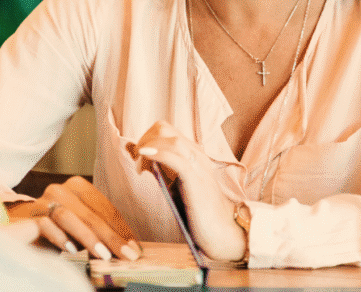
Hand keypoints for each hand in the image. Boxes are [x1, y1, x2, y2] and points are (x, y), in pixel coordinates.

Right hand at [6, 176, 141, 261]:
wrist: (23, 228)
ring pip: (69, 217)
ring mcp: (44, 201)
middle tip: (125, 255)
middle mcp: (61, 189)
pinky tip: (73, 251)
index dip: (122, 230)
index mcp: (79, 186)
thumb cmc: (61, 228)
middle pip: (90, 214)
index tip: (135, 250)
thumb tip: (131, 248)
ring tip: (103, 255)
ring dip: (88, 237)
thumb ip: (103, 231)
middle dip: (111, 237)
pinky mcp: (31, 216)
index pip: (105, 208)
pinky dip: (61, 238)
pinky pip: (46, 225)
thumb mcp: (84, 227)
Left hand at [132, 120, 246, 261]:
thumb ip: (166, 173)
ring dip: (148, 146)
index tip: (138, 159)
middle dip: (144, 140)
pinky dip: (157, 152)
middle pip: (164, 128)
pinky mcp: (195, 178)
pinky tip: (144, 155)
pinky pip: (175, 156)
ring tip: (140, 165)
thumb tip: (145, 163)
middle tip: (137, 162)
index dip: (147, 139)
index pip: (165, 131)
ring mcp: (198, 165)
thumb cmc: (200, 213)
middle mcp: (196, 155)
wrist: (224, 232)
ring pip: (170, 138)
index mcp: (193, 155)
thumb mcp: (179, 187)